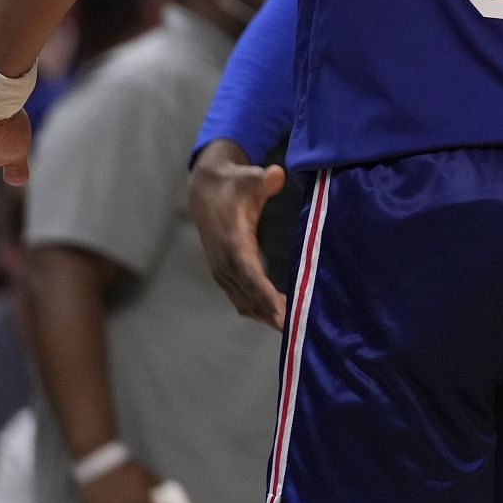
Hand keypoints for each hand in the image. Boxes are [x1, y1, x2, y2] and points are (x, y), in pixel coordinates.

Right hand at [189, 140, 287, 328]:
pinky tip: (276, 317)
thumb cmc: (234, 184)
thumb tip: (275, 175)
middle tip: (297, 327)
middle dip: (271, 312)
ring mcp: (222, 270)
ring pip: (243, 302)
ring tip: (292, 327)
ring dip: (265, 315)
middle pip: (249, 295)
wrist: (205, 190)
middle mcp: (225, 261)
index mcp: (233, 242)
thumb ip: (264, 179)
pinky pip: (240, 299)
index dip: (265, 294)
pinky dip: (257, 310)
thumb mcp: (249, 177)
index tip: (281, 311)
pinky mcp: (224, 273)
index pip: (250, 274)